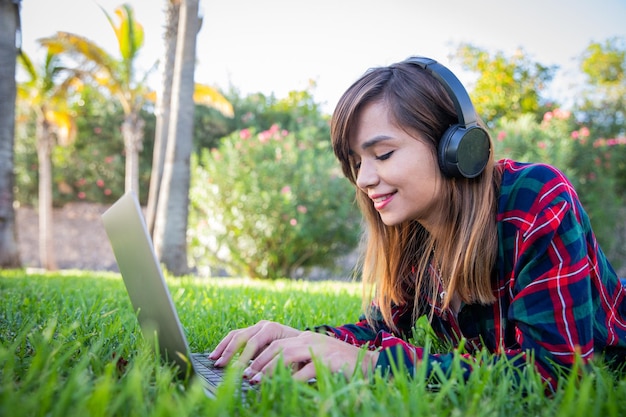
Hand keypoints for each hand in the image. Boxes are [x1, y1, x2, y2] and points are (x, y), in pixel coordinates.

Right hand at [208, 320, 301, 366]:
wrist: (305, 342)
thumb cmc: (299, 352)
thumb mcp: (292, 359)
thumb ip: (277, 365)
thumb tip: (262, 376)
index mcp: (272, 329)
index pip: (253, 342)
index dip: (244, 358)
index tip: (238, 371)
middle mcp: (263, 325)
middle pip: (242, 337)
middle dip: (230, 352)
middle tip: (220, 366)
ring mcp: (256, 327)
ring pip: (235, 335)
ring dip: (224, 348)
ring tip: (214, 359)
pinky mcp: (252, 333)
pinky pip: (235, 337)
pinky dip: (225, 345)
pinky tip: (217, 355)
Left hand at [243, 330, 379, 382]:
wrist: (368, 363)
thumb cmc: (339, 365)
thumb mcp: (315, 359)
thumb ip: (298, 363)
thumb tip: (275, 374)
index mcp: (305, 338)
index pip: (277, 343)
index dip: (260, 356)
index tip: (248, 370)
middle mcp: (310, 340)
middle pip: (278, 347)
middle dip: (260, 362)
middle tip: (248, 377)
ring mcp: (320, 349)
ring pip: (288, 355)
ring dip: (270, 369)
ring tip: (259, 382)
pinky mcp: (329, 360)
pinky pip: (307, 370)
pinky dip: (293, 379)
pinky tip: (284, 387)